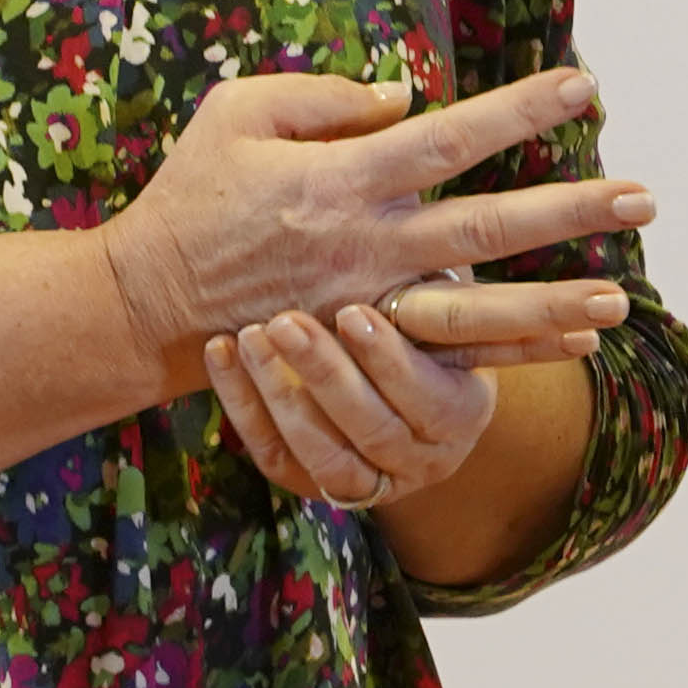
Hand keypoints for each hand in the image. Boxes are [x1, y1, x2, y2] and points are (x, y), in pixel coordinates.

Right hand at [99, 68, 646, 358]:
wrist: (148, 302)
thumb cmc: (194, 193)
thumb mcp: (237, 113)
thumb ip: (324, 99)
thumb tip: (406, 97)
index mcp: (341, 177)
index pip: (449, 136)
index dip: (518, 110)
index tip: (584, 86)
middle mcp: (367, 244)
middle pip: (487, 228)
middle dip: (569, 211)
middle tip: (645, 198)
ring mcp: (368, 305)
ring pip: (479, 310)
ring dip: (554, 304)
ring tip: (623, 300)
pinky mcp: (362, 349)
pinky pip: (451, 355)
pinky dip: (515, 352)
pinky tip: (574, 346)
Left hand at [204, 299, 518, 507]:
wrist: (390, 362)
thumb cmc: (419, 303)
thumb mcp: (440, 284)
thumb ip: (434, 268)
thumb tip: (417, 204)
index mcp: (465, 410)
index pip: (430, 397)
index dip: (389, 359)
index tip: (351, 311)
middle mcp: (425, 458)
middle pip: (373, 428)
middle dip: (325, 374)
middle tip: (286, 320)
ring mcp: (369, 480)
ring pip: (322, 454)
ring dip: (280, 394)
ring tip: (252, 335)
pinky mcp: (313, 483)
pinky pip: (274, 455)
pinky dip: (243, 407)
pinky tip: (222, 353)